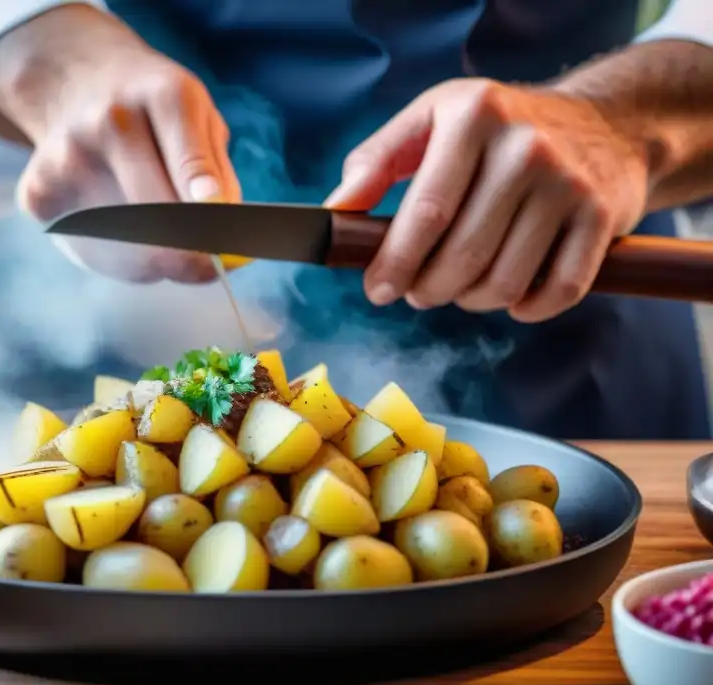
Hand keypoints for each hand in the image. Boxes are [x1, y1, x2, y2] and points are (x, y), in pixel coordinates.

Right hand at [0, 3, 239, 282]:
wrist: (73, 82)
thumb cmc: (154, 113)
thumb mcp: (198, 120)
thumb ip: (217, 177)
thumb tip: (231, 253)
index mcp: (162, 95)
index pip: (190, 161)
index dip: (207, 210)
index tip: (223, 244)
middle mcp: (111, 121)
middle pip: (156, 217)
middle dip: (189, 256)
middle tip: (208, 268)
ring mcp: (68, 157)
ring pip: (126, 247)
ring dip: (157, 262)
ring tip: (162, 238)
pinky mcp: (38, 193)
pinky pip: (92, 254)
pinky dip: (119, 260)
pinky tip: (122, 232)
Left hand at [325, 79, 650, 321]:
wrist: (606, 124)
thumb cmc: (499, 129)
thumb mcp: (433, 118)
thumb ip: (377, 160)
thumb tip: (336, 210)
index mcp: (473, 117)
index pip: (425, 213)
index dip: (396, 263)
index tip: (378, 290)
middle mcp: (525, 148)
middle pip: (462, 257)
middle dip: (429, 289)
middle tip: (418, 292)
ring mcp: (568, 183)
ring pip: (504, 282)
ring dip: (472, 301)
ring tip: (461, 288)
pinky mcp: (603, 218)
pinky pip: (559, 291)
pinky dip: (528, 309)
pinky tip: (512, 299)